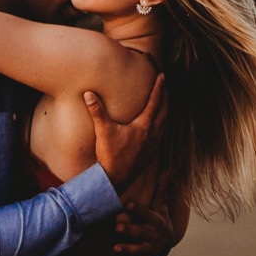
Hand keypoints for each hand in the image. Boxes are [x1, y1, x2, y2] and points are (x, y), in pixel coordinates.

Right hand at [84, 74, 166, 195]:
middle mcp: (152, 134)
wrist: (115, 178)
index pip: (155, 102)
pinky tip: (158, 126)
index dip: (159, 88)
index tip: (163, 77)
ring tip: (165, 104)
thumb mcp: (103, 131)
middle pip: (165, 111)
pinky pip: (162, 135)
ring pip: (165, 123)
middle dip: (166, 98)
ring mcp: (153, 144)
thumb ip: (97, 111)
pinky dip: (163, 125)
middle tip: (166, 87)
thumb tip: (88, 94)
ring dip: (166, 111)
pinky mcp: (151, 153)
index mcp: (143, 126)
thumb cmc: (110, 155)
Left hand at [114, 172, 174, 255]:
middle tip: (116, 227)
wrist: (168, 240)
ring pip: (139, 249)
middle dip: (130, 230)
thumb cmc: (159, 217)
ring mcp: (151, 247)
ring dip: (127, 249)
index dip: (138, 209)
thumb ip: (161, 188)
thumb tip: (168, 168)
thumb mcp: (161, 204)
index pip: (147, 213)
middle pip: (142, 232)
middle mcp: (154, 234)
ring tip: (115, 248)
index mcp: (157, 220)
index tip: (127, 203)